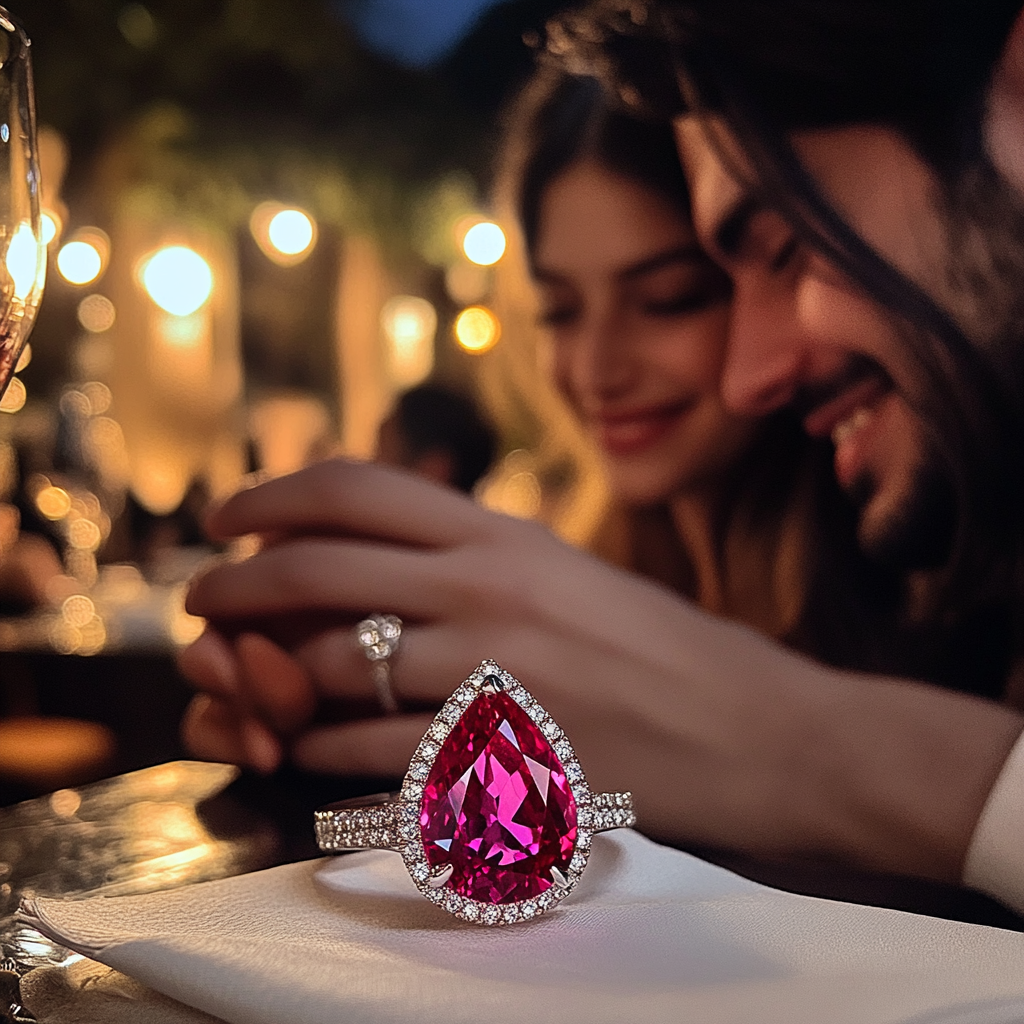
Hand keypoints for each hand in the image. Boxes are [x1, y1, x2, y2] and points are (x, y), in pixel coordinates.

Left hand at [181, 459, 1023, 881]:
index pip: (358, 488)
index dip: (274, 495)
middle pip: (315, 567)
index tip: (230, 514)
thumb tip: (395, 552)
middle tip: (202, 598)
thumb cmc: (671, 655)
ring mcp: (488, 673)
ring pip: (324, 667)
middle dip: (236, 582)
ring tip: (252, 689)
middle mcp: (488, 588)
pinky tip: (309, 752)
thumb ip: (485, 559)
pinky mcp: (494, 755)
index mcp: (508, 535)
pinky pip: (365, 753)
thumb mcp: (574, 576)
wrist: (764, 736)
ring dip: (270, 680)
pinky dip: (319, 754)